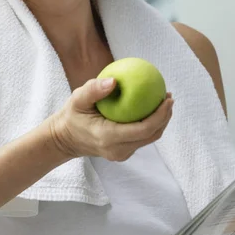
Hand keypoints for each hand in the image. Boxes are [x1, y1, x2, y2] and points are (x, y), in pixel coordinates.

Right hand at [47, 77, 173, 161]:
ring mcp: (121, 154)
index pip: (143, 129)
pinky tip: (152, 108)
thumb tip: (114, 80)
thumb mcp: (77, 99)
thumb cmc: (71, 116)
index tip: (167, 99)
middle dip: (165, 117)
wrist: (65, 139)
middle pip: (151, 135)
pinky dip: (151, 124)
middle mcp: (117, 149)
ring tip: (165, 101)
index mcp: (108, 137)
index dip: (160, 115)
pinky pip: (143, 138)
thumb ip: (93, 90)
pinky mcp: (123, 152)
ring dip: (161, 121)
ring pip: (150, 138)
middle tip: (169, 97)